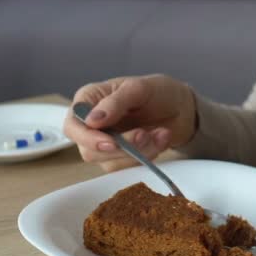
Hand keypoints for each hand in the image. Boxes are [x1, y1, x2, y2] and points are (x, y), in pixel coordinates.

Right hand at [64, 74, 196, 171]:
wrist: (181, 107)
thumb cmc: (158, 91)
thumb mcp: (139, 88)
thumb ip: (115, 102)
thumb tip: (92, 120)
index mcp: (89, 100)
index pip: (73, 126)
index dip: (88, 138)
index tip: (111, 142)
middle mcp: (93, 125)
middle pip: (90, 151)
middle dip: (123, 147)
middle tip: (145, 134)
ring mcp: (107, 143)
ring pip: (112, 163)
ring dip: (141, 151)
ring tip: (160, 133)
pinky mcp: (123, 158)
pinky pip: (130, 167)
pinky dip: (150, 155)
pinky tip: (161, 138)